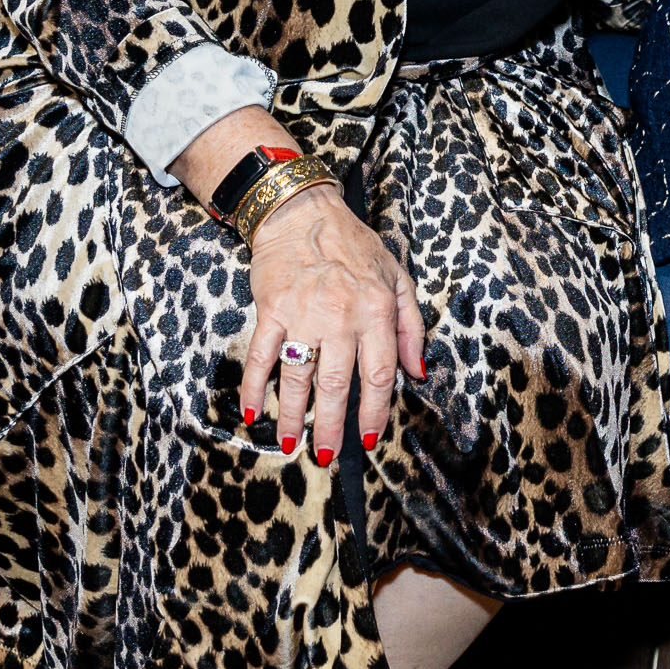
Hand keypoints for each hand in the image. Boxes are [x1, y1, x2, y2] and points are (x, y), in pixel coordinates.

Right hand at [238, 185, 426, 466]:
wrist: (304, 212)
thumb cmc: (355, 247)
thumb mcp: (398, 279)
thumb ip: (411, 327)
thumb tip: (417, 372)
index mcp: (375, 312)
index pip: (378, 375)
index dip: (374, 413)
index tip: (369, 440)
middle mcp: (340, 317)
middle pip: (336, 385)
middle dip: (331, 427)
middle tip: (326, 456)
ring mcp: (303, 315)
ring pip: (298, 377)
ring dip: (293, 415)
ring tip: (291, 443)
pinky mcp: (271, 310)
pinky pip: (260, 356)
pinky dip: (254, 387)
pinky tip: (252, 412)